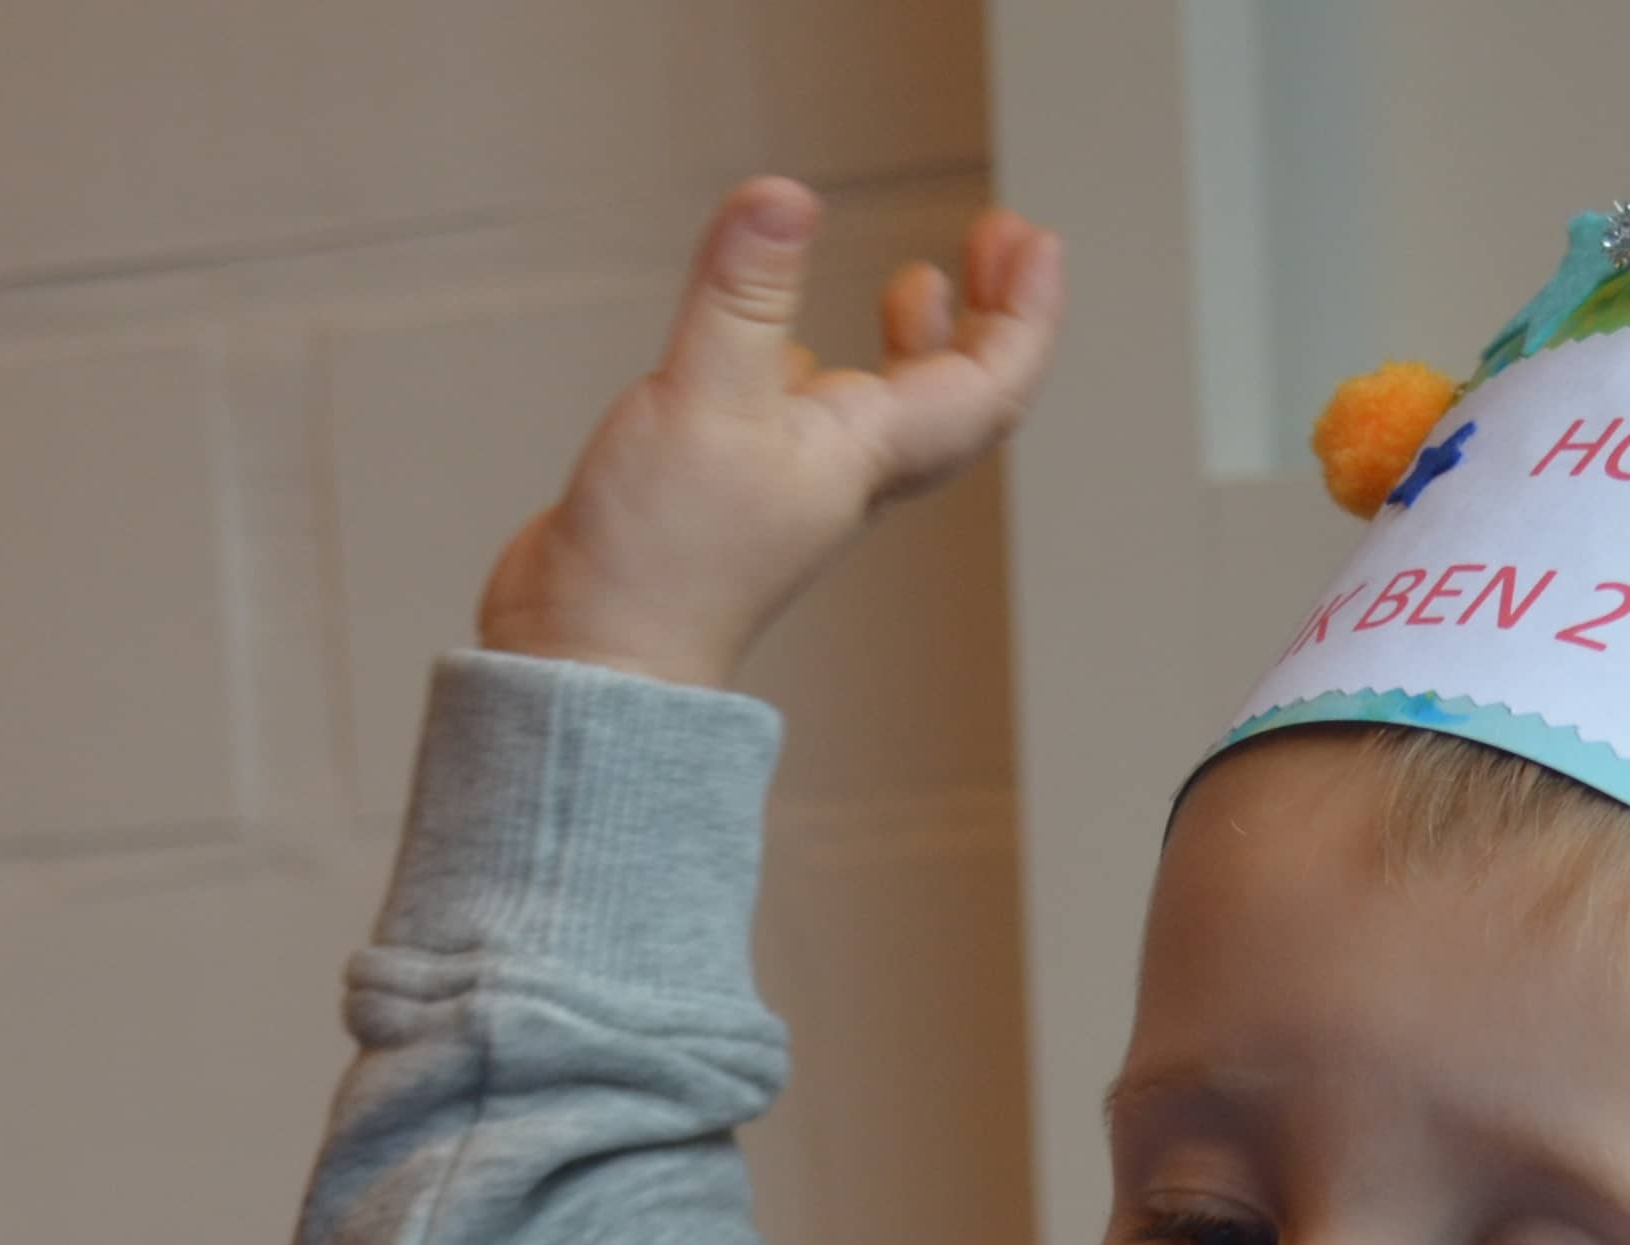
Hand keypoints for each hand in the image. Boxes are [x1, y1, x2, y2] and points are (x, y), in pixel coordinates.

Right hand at [474, 179, 1065, 691]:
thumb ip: (740, 295)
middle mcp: (843, 470)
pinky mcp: (730, 486)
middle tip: (999, 238)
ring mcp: (790, 480)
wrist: (592, 662)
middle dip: (988, 314)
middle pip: (951, 392)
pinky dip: (815, 370)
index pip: (987, 381)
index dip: (1026, 312)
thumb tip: (785, 198)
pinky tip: (793, 347)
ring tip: (920, 280)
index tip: (1037, 240)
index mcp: (863, 453)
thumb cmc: (659, 564)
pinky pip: (803, 419)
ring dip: (915, 343)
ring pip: (881, 406)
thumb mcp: (702, 400)